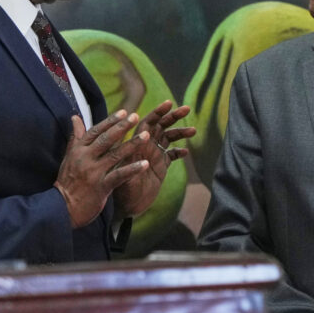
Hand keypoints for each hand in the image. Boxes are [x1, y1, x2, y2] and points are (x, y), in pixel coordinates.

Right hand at [54, 110, 149, 227]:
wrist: (62, 207)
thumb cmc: (67, 182)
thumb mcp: (69, 157)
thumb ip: (75, 137)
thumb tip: (75, 117)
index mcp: (78, 150)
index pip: (95, 131)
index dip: (110, 121)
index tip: (123, 112)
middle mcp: (85, 158)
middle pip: (106, 139)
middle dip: (122, 127)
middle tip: (136, 116)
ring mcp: (93, 172)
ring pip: (115, 155)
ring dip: (132, 144)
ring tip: (146, 136)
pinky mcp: (101, 187)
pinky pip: (119, 175)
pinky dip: (132, 169)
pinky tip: (145, 164)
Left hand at [113, 100, 195, 217]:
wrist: (126, 208)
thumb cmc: (120, 193)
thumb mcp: (123, 178)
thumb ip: (130, 165)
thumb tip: (139, 148)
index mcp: (135, 145)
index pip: (147, 123)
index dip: (157, 112)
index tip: (169, 104)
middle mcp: (145, 147)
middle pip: (160, 126)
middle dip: (173, 116)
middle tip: (187, 108)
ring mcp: (153, 156)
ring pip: (168, 138)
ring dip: (180, 132)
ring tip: (193, 130)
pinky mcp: (160, 167)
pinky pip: (171, 155)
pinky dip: (178, 151)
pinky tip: (186, 152)